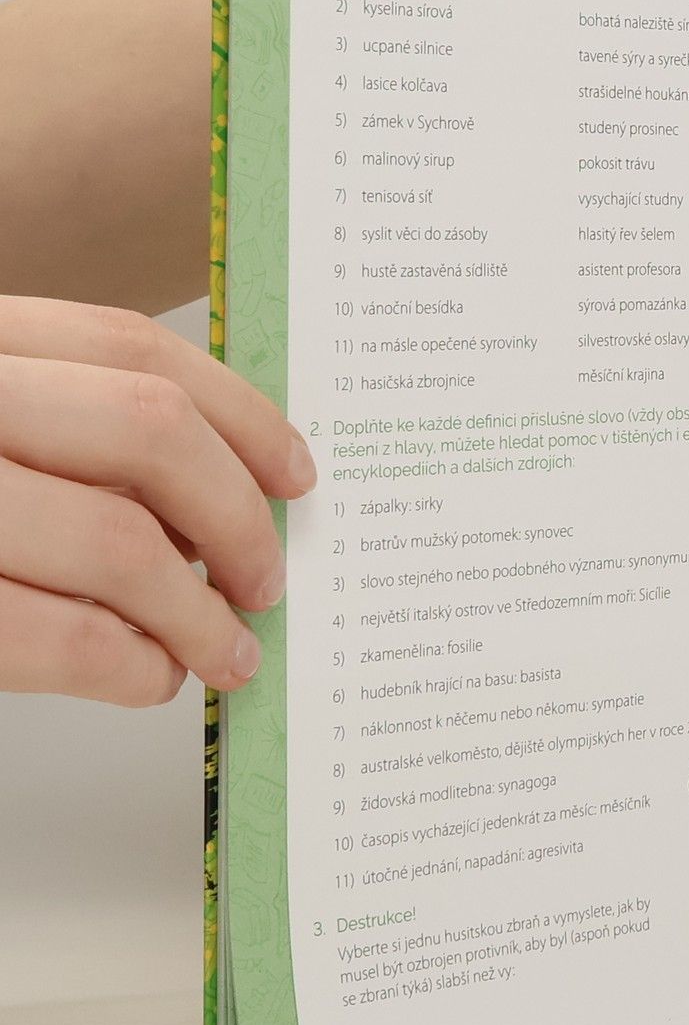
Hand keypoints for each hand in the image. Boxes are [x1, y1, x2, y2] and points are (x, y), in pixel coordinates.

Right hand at [0, 299, 316, 705]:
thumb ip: (64, 428)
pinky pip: (57, 637)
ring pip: (117, 544)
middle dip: (236, 519)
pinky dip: (130, 665)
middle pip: (148, 435)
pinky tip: (148, 675)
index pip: (132, 349)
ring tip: (223, 648)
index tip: (295, 475)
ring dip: (198, 614)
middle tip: (266, 579)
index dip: (240, 415)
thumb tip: (221, 491)